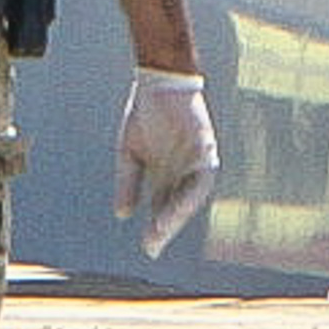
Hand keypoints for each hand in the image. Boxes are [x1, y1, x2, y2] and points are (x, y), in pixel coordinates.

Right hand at [116, 70, 219, 256]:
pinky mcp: (205, 151)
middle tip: (153, 246)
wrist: (160, 80)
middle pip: (177, 206)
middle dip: (165, 227)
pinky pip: (199, 180)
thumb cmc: (145, 113)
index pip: (164, 206)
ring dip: (176, 216)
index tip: (149, 247)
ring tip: (160, 231)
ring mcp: (196, 162)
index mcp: (166, 172)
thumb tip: (122, 215)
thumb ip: (128, 183)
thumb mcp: (130, 152)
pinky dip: (186, 195)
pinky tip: (175, 207)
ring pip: (189, 197)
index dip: (158, 227)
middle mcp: (183, 171)